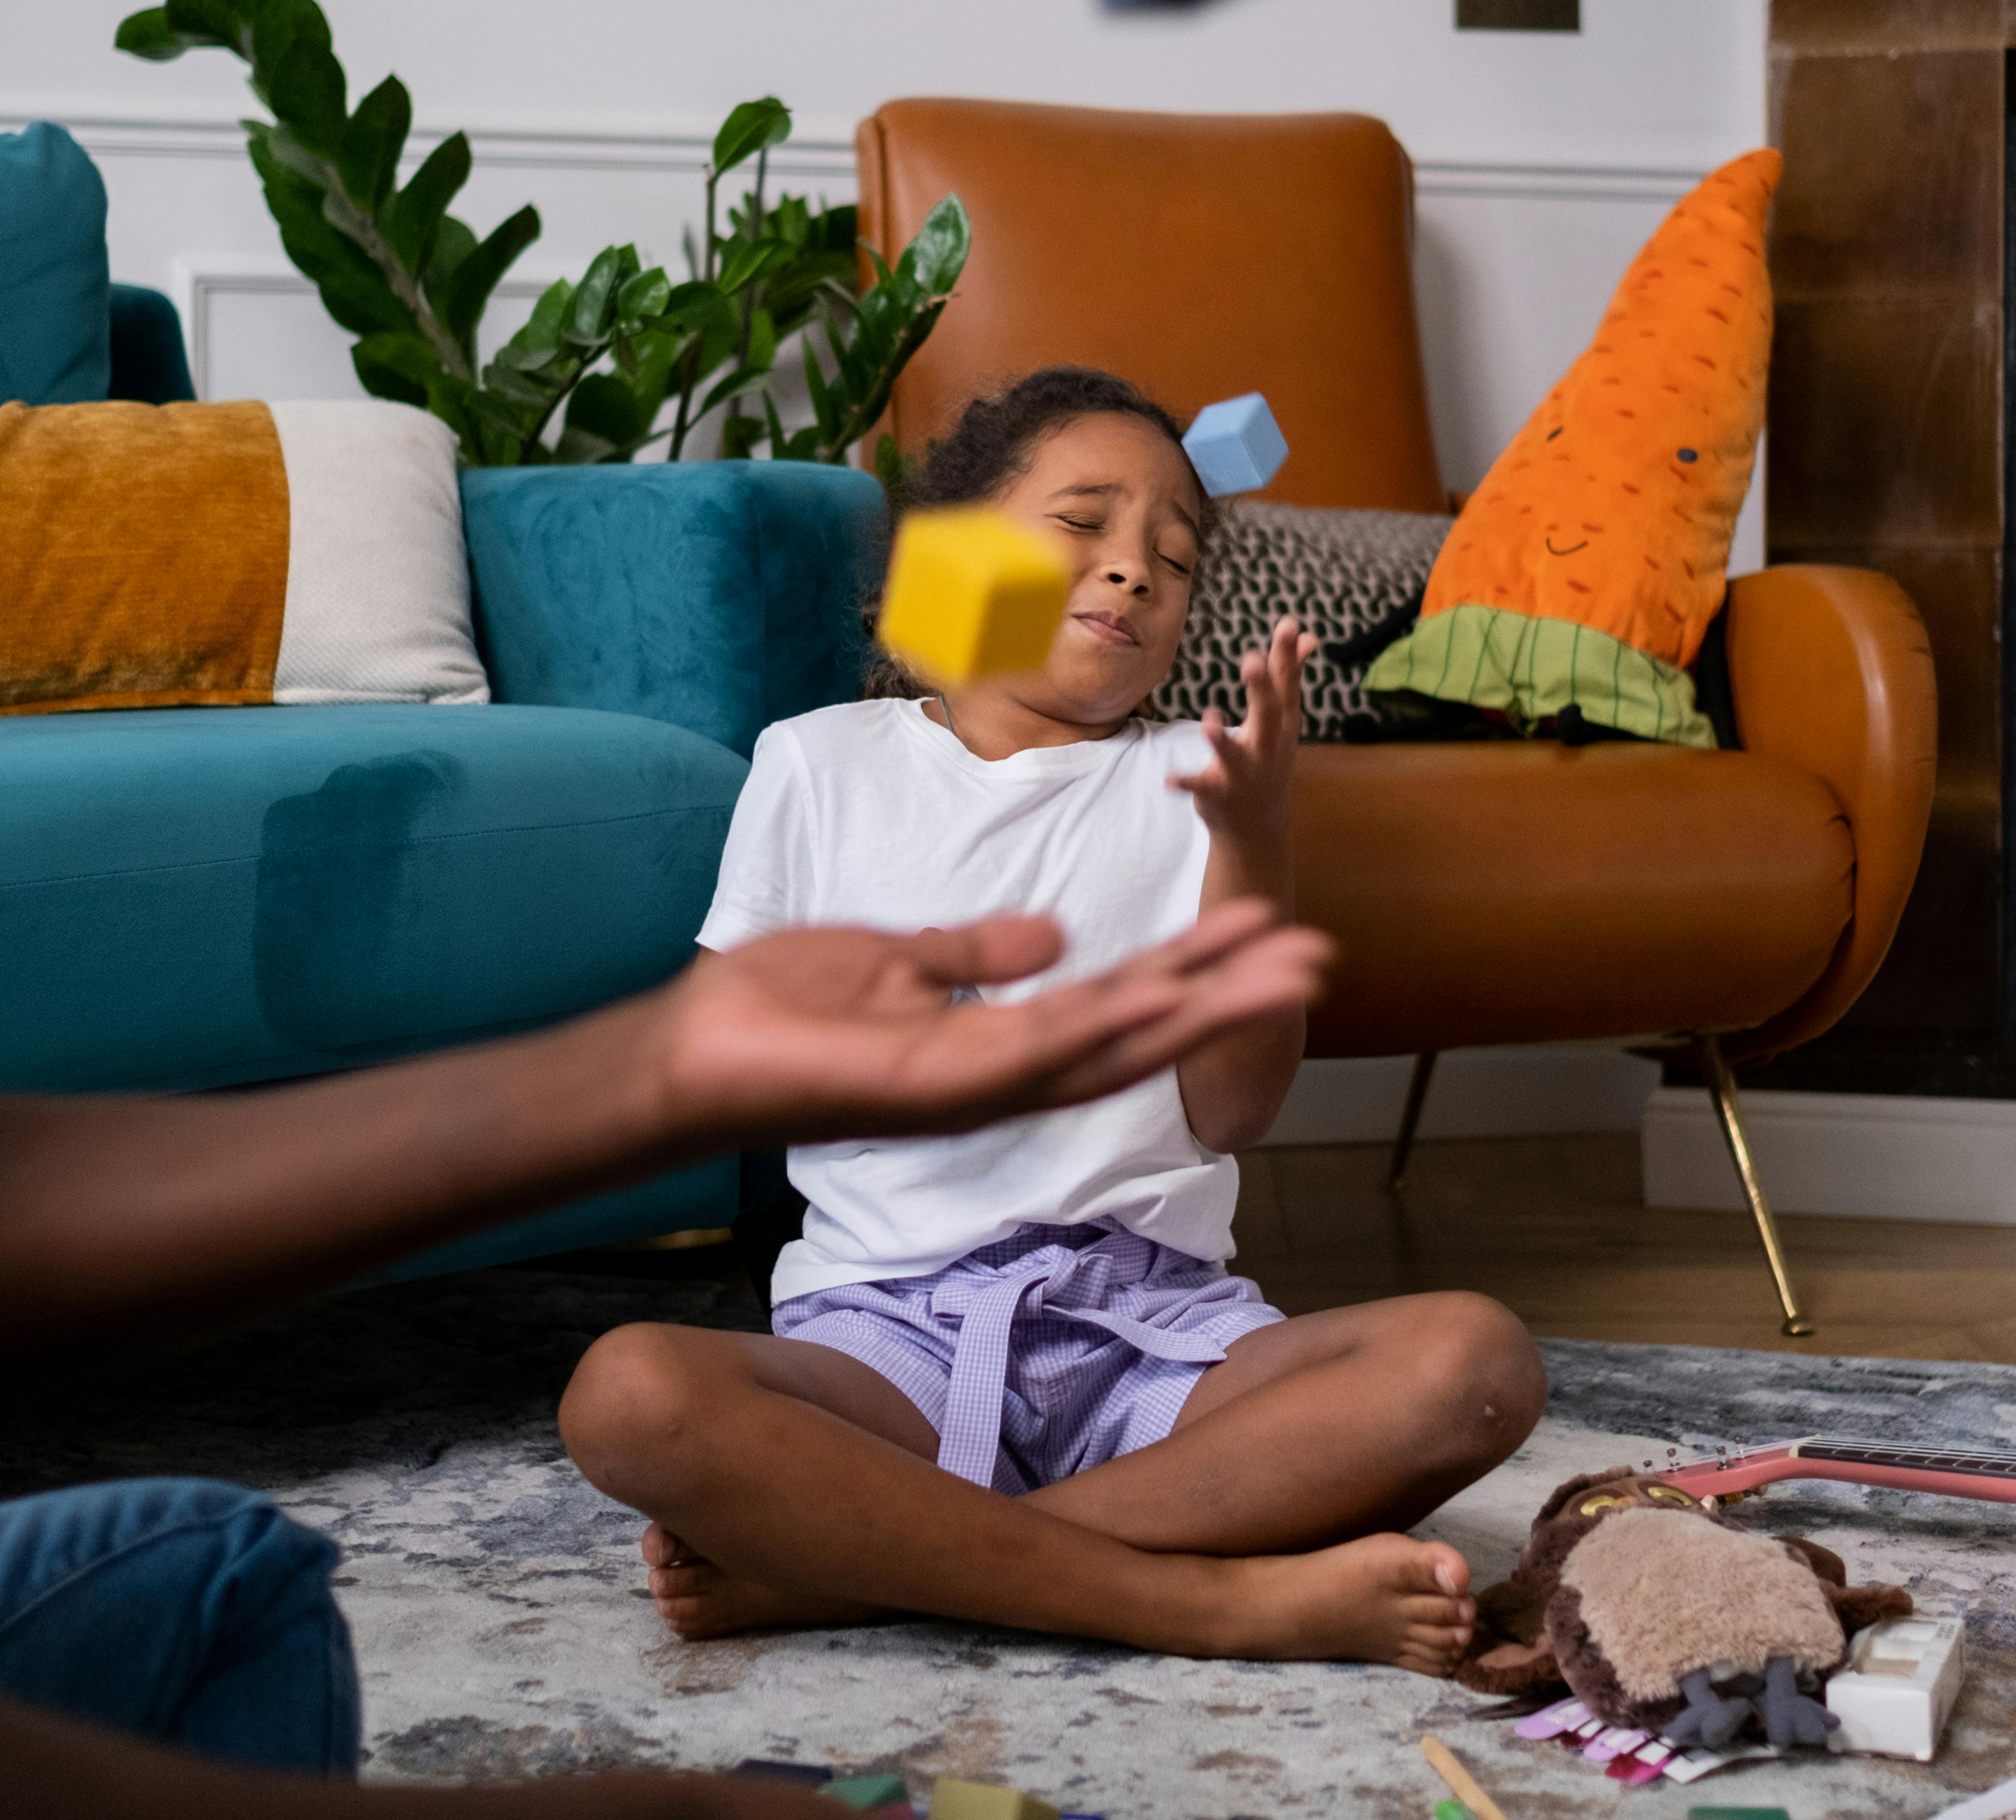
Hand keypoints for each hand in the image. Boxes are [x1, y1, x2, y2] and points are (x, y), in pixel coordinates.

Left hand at [644, 900, 1331, 1146]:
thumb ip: (976, 951)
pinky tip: (1170, 998)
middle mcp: (1005, 1070)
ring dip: (1200, 1008)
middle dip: (1227, 992)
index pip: (1116, 999)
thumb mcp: (897, 958)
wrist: (698, 1046)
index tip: (1260, 926)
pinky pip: (1045, 1054)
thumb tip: (1055, 938)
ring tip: (1282, 970)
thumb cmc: (781, 1008)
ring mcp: (982, 1085)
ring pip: (1116, 1044)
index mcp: (996, 1037)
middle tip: (1317, 954)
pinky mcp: (946, 1089)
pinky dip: (1111, 1026)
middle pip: (1141, 1029)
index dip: (1191, 969)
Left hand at [1172, 611, 1316, 845]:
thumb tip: (1308, 635)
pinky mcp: (1218, 794)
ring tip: (1210, 719)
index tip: (1289, 624)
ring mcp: (1244, 774)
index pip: (1286, 685)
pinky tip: (1168, 779)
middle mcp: (1267, 747)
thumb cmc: (1269, 759)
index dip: (1286, 656)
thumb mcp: (1283, 721)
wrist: (1259, 828)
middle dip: (1261, 688)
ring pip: (1234, 755)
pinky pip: (1200, 786)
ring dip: (1223, 740)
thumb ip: (1289, 676)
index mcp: (1281, 725)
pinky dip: (1185, 783)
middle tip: (1252, 659)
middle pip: (1267, 715)